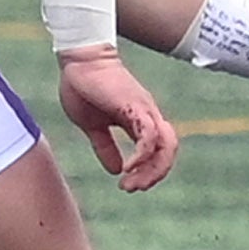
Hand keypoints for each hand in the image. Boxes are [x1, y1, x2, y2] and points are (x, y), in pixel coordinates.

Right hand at [55, 46, 178, 190]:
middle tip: (133, 189)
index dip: (149, 172)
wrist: (79, 61)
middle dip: (155, 175)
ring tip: (130, 184)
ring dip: (151, 170)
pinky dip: (143, 155)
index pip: (159, 151)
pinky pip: (149, 134)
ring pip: (165, 145)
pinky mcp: (135, 105)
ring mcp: (145, 110)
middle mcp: (149, 116)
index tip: (127, 185)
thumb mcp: (93, 126)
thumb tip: (116, 170)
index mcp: (140, 121)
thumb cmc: (84, 88)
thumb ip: (105, 147)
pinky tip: (128, 168)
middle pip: (169, 150)